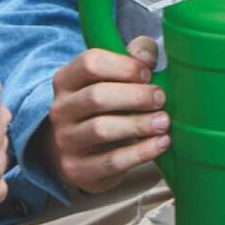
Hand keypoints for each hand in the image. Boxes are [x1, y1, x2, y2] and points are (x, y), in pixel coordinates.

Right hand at [42, 37, 168, 194]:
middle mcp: (60, 109)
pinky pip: (111, 161)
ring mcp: (65, 141)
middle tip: (161, 98)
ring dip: (139, 124)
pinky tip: (161, 144)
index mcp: (65, 80)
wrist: (80, 153)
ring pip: (101, 129)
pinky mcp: (78, 169)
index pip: (90, 62)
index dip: (123, 66)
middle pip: (96, 96)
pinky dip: (140, 152)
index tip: (147, 73)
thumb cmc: (105, 108)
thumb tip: (146, 54)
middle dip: (135, 96)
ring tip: (164, 122)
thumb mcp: (112, 80)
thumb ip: (131, 59)